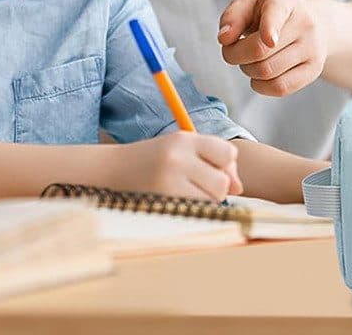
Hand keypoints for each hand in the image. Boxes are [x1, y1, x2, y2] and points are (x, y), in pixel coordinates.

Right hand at [103, 132, 243, 201]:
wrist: (112, 170)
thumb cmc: (152, 159)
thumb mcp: (180, 149)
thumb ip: (212, 160)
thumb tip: (239, 188)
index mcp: (184, 139)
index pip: (228, 153)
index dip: (226, 166)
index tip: (214, 170)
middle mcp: (178, 157)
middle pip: (223, 180)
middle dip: (218, 187)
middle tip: (199, 186)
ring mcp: (169, 180)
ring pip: (213, 199)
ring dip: (207, 200)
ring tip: (187, 194)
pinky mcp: (163, 200)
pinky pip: (196, 211)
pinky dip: (194, 210)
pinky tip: (179, 202)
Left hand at [218, 0, 328, 96]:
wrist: (307, 24)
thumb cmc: (269, 15)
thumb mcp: (249, 5)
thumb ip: (232, 17)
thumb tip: (224, 38)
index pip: (276, 13)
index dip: (271, 27)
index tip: (269, 39)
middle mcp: (304, 21)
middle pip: (259, 50)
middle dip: (235, 55)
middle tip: (233, 50)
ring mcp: (313, 47)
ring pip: (267, 71)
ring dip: (248, 70)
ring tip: (250, 60)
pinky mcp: (314, 69)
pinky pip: (280, 88)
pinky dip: (261, 86)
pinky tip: (260, 75)